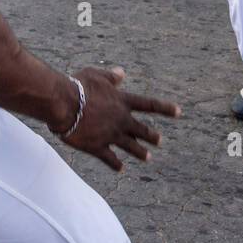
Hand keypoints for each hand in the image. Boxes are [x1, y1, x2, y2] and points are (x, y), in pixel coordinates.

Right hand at [52, 66, 180, 170]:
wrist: (62, 104)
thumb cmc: (77, 85)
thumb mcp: (96, 75)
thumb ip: (111, 76)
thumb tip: (122, 74)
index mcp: (122, 101)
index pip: (149, 105)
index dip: (165, 109)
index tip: (179, 112)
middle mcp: (121, 119)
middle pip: (141, 129)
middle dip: (152, 135)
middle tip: (160, 141)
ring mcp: (111, 134)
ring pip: (130, 146)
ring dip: (140, 152)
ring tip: (148, 158)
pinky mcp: (97, 146)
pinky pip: (110, 158)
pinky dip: (116, 164)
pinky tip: (121, 169)